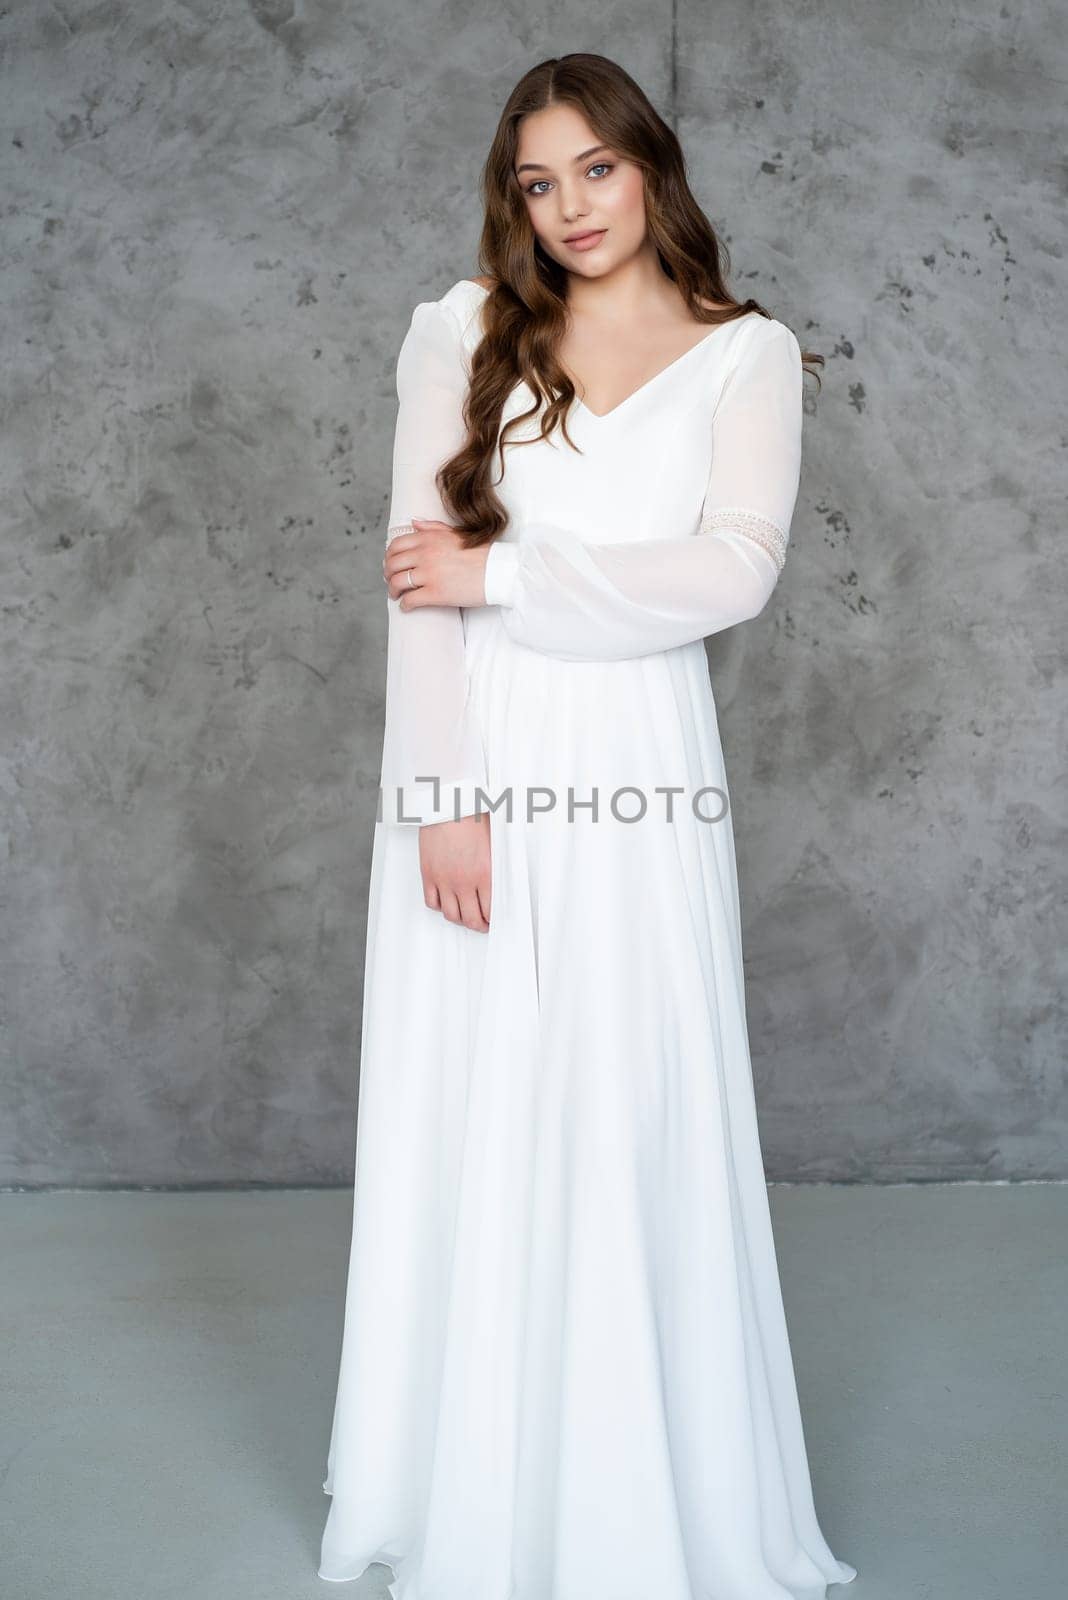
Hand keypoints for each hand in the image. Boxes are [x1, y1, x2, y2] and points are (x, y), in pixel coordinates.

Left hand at [384, 519, 489, 608]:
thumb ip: (432, 527)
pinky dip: (404, 605)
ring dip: (393, 591)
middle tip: (391, 581)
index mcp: (429, 538)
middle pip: (392, 564)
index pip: (396, 546)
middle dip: (388, 575)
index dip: (389, 557)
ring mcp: (429, 574)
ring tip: (397, 595)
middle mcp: (425, 554)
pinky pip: (410, 600)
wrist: (498, 570)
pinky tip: (407, 606)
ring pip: (397, 583)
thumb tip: (413, 523)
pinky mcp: (435, 593)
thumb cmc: (480, 553)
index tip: (392, 565)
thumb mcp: (455, 533)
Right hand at [418, 810, 490, 931]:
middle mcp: (464, 882)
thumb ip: (497, 866)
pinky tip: (445, 902)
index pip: (490, 910)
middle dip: (479, 926)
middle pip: (471, 919)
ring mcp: (444, 880)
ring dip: (459, 919)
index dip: (493, 920)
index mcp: (485, 874)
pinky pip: (431, 902)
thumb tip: (500, 882)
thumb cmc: (472, 817)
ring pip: (451, 914)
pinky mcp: (428, 875)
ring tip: (464, 916)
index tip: (494, 920)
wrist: (447, 804)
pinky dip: (439, 906)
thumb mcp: (494, 842)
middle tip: (482, 925)